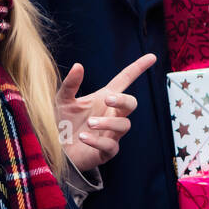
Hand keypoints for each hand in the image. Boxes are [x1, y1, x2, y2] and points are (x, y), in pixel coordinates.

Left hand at [55, 54, 156, 173]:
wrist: (56, 148)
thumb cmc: (63, 122)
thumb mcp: (63, 100)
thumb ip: (71, 84)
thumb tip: (78, 66)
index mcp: (104, 98)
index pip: (125, 80)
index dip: (138, 68)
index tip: (152, 56)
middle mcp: (111, 114)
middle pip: (131, 103)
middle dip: (122, 100)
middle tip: (107, 99)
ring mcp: (111, 133)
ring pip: (124, 125)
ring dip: (108, 123)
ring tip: (89, 123)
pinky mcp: (106, 151)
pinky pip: (111, 146)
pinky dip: (97, 141)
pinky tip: (83, 137)